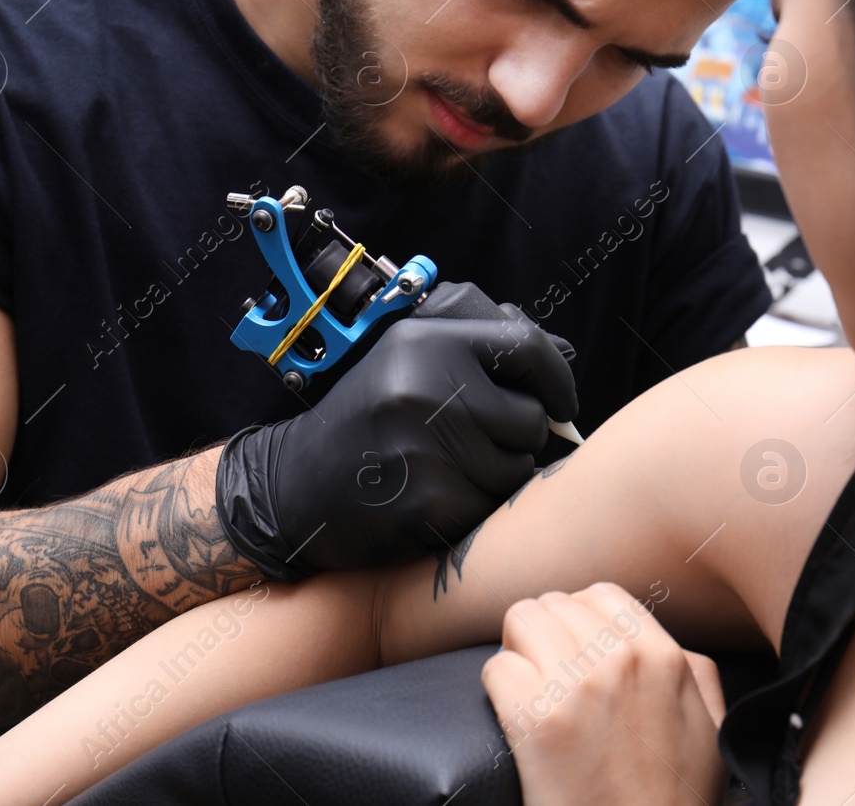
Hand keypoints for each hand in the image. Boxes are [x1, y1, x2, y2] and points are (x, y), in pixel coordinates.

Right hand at [214, 292, 577, 579]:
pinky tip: (433, 499)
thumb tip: (563, 354)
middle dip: (518, 439)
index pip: (527, 347)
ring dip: (495, 478)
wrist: (290, 487)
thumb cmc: (366, 422)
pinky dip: (472, 511)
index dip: (558, 379)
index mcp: (427, 342)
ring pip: (516, 470)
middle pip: (530, 419)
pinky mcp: (426, 502)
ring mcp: (425, 447)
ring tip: (447, 471)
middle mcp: (426, 388)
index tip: (561, 402)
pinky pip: (488, 509)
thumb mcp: (407, 362)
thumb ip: (477, 353)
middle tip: (476, 446)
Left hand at [482, 583, 727, 805]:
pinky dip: (498, 689)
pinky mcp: (536, 721)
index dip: (580, 619)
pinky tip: (515, 716)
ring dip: (519, 652)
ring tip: (529, 687)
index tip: (573, 650)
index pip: (601, 594)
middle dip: (545, 636)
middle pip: (554, 604)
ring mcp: (576, 687)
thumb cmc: (675, 799)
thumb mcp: (710, 727)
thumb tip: (675, 644)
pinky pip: (497, 667)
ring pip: (520, 620)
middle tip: (547, 674)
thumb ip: (696, 672)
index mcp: (663, 656)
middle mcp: (619, 660)